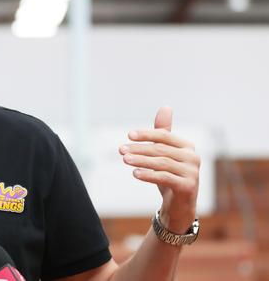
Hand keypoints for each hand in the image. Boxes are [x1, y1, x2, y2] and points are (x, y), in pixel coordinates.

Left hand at [120, 106, 199, 233]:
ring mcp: (193, 172)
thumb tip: (165, 107)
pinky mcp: (188, 186)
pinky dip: (149, 175)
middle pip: (161, 150)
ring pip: (162, 163)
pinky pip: (165, 177)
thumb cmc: (170, 176)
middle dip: (139, 149)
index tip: (128, 135)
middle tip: (121, 150)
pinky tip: (135, 173)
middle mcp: (193, 157)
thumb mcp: (165, 154)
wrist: (179, 206)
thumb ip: (163, 133)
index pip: (164, 136)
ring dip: (141, 160)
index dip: (146, 134)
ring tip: (124, 160)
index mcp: (187, 146)